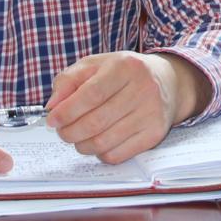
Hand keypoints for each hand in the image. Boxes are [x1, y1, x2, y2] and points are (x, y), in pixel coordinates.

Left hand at [44, 51, 212, 164]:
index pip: (91, 94)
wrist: (168, 82)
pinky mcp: (155, 134)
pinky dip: (100, 153)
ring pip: (104, 142)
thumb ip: (68, 80)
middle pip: (95, 122)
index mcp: (126, 66)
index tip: (52, 120)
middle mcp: (143, 88)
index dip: (66, 111)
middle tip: (63, 131)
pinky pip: (117, 155)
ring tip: (79, 137)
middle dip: (70, 132)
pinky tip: (100, 141)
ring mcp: (152, 113)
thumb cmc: (124, 73)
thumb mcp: (96, 65)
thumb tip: (52, 106)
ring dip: (82, 145)